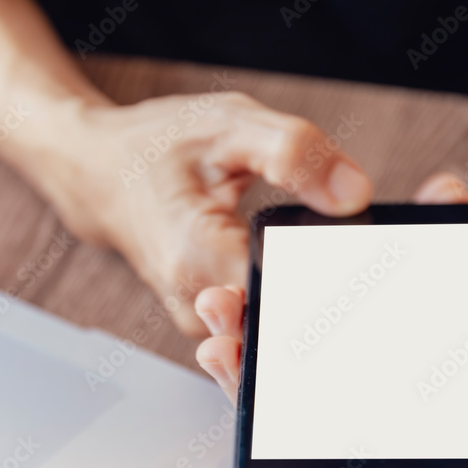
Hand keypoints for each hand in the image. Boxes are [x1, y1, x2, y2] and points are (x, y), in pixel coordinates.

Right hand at [26, 92, 372, 335]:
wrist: (103, 176)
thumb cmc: (160, 148)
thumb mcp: (230, 125)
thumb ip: (294, 153)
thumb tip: (353, 193)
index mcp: (198, 253)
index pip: (281, 302)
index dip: (330, 296)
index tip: (364, 282)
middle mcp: (194, 300)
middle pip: (277, 335)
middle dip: (327, 316)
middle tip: (362, 285)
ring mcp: (199, 319)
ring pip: (267, 342)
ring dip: (308, 319)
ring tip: (336, 285)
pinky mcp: (207, 323)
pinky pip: (255, 334)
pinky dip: (285, 315)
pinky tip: (303, 286)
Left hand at [195, 174, 467, 415]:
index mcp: (450, 399)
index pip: (375, 434)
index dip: (316, 429)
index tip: (262, 400)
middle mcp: (404, 377)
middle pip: (319, 397)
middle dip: (261, 376)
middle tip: (221, 347)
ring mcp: (383, 339)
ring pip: (306, 351)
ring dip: (257, 330)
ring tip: (221, 306)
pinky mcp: (369, 299)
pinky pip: (317, 299)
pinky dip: (284, 285)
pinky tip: (253, 266)